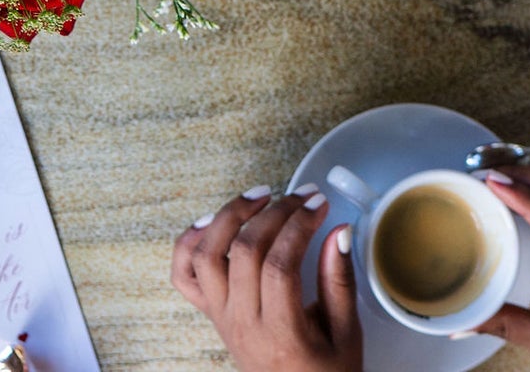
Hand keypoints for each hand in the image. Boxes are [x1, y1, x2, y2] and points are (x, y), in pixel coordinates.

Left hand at [171, 186, 361, 371]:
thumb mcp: (346, 334)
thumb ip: (340, 282)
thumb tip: (339, 232)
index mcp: (280, 333)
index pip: (279, 265)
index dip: (298, 226)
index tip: (318, 204)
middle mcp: (242, 323)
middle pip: (244, 251)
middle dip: (274, 212)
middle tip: (299, 196)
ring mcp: (220, 316)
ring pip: (206, 255)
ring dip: (228, 216)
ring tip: (259, 197)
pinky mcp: (210, 312)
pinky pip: (184, 273)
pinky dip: (189, 242)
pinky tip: (213, 222)